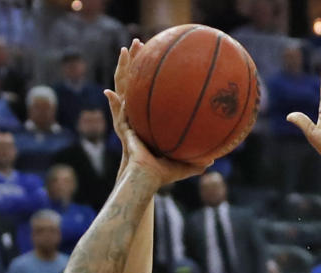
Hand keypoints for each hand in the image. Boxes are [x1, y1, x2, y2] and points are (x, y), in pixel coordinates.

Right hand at [105, 44, 204, 187]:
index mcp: (150, 121)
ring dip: (122, 71)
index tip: (160, 63)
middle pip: (137, 84)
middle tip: (138, 44)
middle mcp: (139, 118)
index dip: (153, 79)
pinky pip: (118, 112)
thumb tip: (213, 159)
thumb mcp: (183, 164)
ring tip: (123, 53)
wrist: (146, 179)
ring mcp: (129, 121)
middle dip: (136, 64)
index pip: (151, 95)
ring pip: (124, 90)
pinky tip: (107, 92)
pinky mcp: (123, 129)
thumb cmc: (163, 174)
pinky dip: (112, 103)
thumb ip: (196, 160)